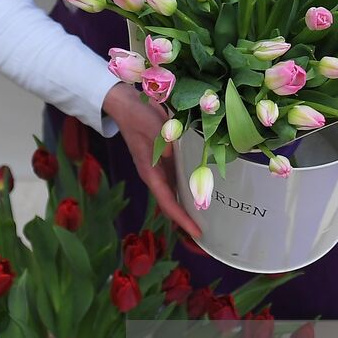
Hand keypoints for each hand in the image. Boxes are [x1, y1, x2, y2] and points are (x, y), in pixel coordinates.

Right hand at [102, 83, 201, 239]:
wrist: (128, 104)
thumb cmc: (139, 118)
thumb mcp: (154, 130)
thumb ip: (167, 145)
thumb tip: (178, 160)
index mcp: (150, 173)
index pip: (168, 202)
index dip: (182, 219)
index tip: (197, 232)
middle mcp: (156, 175)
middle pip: (172, 203)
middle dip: (187, 218)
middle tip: (207, 233)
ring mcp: (161, 168)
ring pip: (177, 192)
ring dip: (190, 205)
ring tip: (210, 217)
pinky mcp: (167, 159)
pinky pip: (181, 178)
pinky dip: (191, 187)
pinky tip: (206, 189)